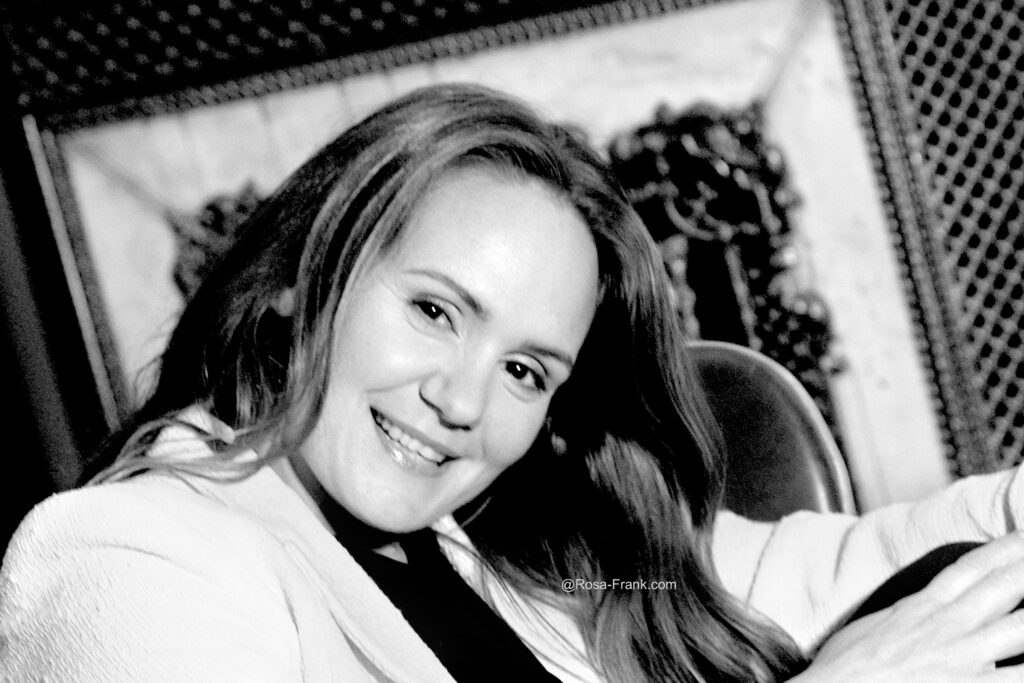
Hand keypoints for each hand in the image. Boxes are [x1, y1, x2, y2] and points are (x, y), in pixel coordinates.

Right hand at [795, 532, 1023, 681]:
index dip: (1005, 547)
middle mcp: (949, 627)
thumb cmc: (843, 672)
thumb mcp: (870, 629)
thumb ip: (903, 616)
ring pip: (1022, 626)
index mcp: (922, 609)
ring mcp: (964, 659)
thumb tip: (917, 608)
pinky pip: (1020, 678)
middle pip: (1006, 585)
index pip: (972, 568)